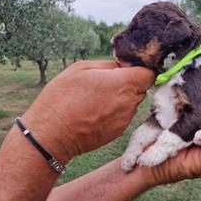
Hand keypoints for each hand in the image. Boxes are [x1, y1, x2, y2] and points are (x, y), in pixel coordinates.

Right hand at [22, 60, 153, 162]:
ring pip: (131, 103)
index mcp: (123, 84)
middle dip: (129, 83)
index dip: (139, 69)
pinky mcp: (118, 132)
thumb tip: (123, 66)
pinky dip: (114, 112)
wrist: (52, 134)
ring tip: (96, 99)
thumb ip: (109, 65)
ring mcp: (124, 120)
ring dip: (121, 98)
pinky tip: (94, 112)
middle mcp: (129, 103)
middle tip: (105, 83)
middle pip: (141, 88)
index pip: (148, 73)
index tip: (125, 68)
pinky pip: (122, 116)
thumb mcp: (81, 68)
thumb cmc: (62, 98)